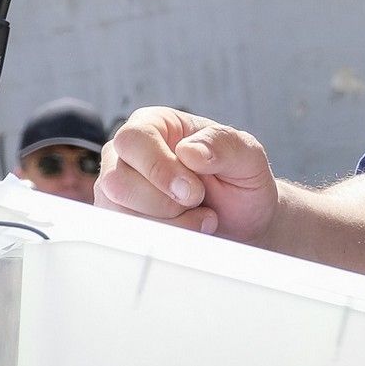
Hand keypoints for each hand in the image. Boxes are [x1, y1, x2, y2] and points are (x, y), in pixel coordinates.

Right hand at [96, 107, 278, 242]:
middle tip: (198, 203)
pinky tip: (185, 234)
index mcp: (156, 124)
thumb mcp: (246, 156)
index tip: (192, 191)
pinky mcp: (120, 223)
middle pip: (117, 181)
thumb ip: (223, 144)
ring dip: (165, 225)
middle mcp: (129, 155)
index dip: (159, 168)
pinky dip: (158, 241)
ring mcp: (120, 191)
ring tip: (198, 218)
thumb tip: (188, 150)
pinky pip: (124, 238)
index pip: (134, 139)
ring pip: (118, 214)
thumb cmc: (241, 183)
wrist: (243, 224)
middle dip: (163, 203)